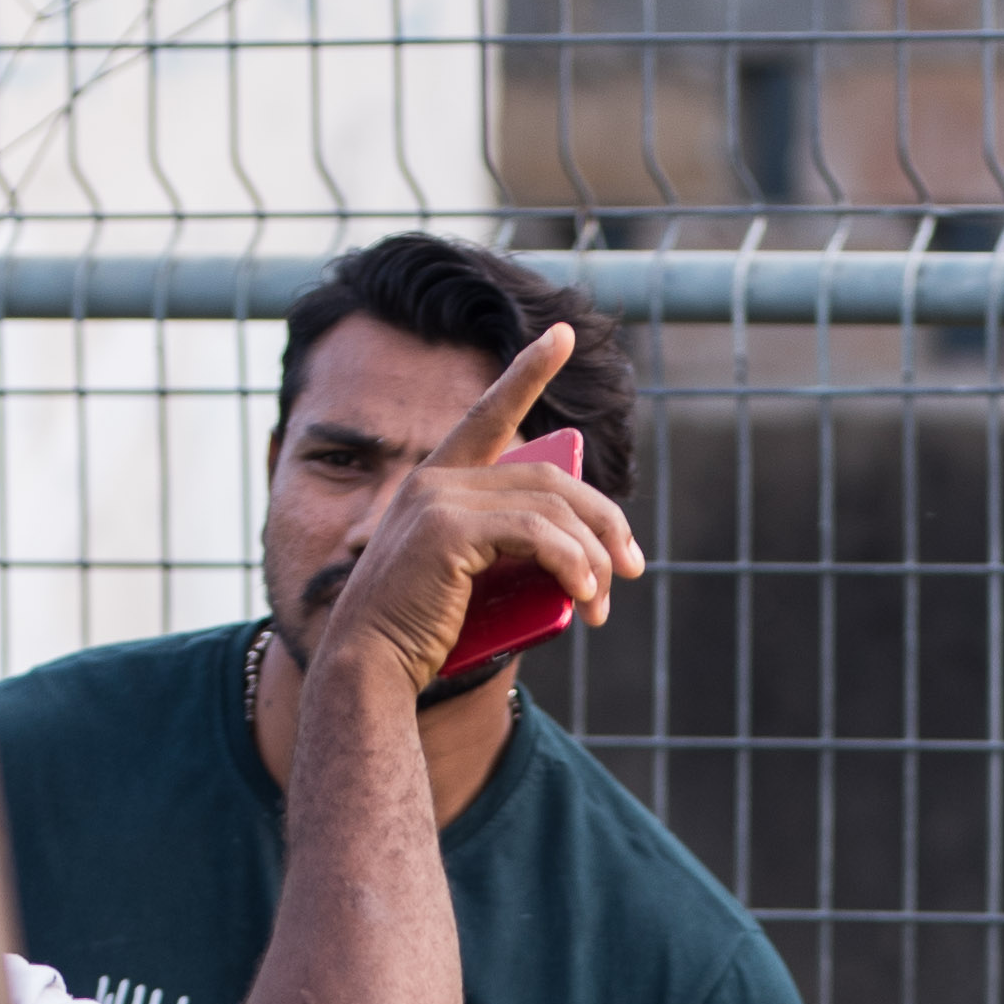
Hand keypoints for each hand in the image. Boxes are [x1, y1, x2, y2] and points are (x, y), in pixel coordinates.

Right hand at [319, 322, 648, 690]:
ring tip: (605, 600)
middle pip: (546, 474)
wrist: (371, 668)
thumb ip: (514, 554)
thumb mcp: (477, 583)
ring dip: (592, 554)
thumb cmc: (424, 637)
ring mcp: (437, 498)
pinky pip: (535, 533)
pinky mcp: (445, 529)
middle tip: (631, 566)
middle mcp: (434, 478)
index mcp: (437, 484)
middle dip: (601, 519)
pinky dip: (572, 563)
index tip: (564, 334)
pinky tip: (586, 594)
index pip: (490, 413)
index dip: (528, 370)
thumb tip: (586, 564)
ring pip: (549, 505)